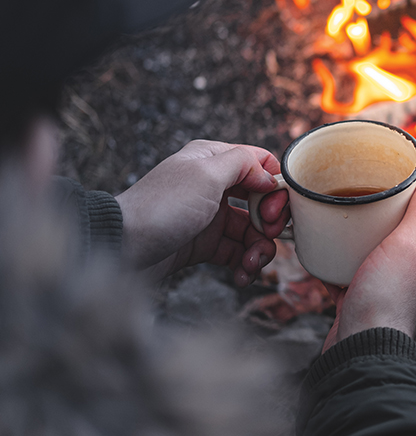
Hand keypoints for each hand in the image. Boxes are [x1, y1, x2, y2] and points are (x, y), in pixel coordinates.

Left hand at [115, 140, 289, 285]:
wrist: (121, 248)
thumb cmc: (161, 206)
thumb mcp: (206, 174)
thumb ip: (243, 164)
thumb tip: (268, 176)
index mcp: (213, 160)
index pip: (260, 164)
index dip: (274, 186)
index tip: (272, 208)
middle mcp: (214, 186)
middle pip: (262, 201)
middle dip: (270, 223)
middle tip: (266, 236)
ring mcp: (210, 217)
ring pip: (252, 231)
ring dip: (259, 250)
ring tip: (251, 265)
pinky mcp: (205, 245)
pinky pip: (237, 253)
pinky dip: (244, 265)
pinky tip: (241, 275)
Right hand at [322, 171, 415, 348]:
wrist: (360, 348)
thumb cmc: (387, 297)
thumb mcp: (408, 245)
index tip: (401, 173)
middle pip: (405, 226)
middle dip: (388, 207)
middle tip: (368, 189)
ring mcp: (390, 283)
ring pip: (378, 247)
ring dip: (363, 231)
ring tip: (346, 214)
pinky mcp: (365, 296)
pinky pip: (353, 268)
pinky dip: (341, 257)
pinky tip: (326, 247)